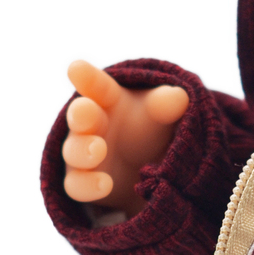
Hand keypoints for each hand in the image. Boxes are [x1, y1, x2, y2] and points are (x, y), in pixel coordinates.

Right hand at [61, 60, 188, 215]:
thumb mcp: (161, 113)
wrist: (145, 164)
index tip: (76, 68)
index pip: (97, 85)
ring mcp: (82, 154)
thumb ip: (167, 104)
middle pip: (80, 116)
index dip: (87, 77)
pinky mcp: (82, 183)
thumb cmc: (148, 126)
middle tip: (86, 110)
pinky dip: (88, 186)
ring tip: (98, 149)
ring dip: (82, 150)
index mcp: (106, 98)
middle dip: (81, 113)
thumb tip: (180, 97)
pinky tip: (105, 185)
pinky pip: (77, 186)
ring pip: (73, 152)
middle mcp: (90, 124)